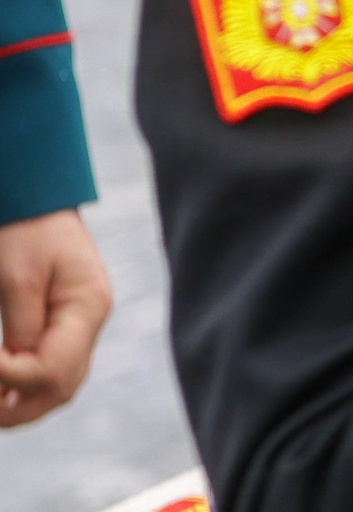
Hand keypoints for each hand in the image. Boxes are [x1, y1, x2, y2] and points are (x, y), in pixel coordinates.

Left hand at [0, 208, 112, 427]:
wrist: (38, 196)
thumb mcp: (17, 280)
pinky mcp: (67, 321)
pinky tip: (2, 390)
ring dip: (24, 403)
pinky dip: (27, 386)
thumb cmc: (25, 231)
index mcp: (88, 306)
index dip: (10, 381)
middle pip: (64, 386)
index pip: (53, 369)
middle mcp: (92, 319)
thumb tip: (12, 379)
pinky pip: (53, 367)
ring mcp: (82, 322)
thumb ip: (21, 331)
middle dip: (20, 409)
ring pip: (61, 383)